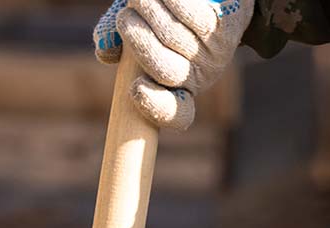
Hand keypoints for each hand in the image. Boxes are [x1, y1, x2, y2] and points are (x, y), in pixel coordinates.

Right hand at [93, 0, 252, 130]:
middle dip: (138, 40)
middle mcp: (199, 77)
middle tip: (125, 17)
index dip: (156, 107)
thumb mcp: (139, 26)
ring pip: (172, 36)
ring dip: (148, 10)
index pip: (175, 114)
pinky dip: (170, 0)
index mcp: (178, 89)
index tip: (135, 91)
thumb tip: (104, 51)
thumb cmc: (167, 12)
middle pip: (165, 70)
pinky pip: (192, 14)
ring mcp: (214, 54)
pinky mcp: (225, 28)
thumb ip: (117, 37)